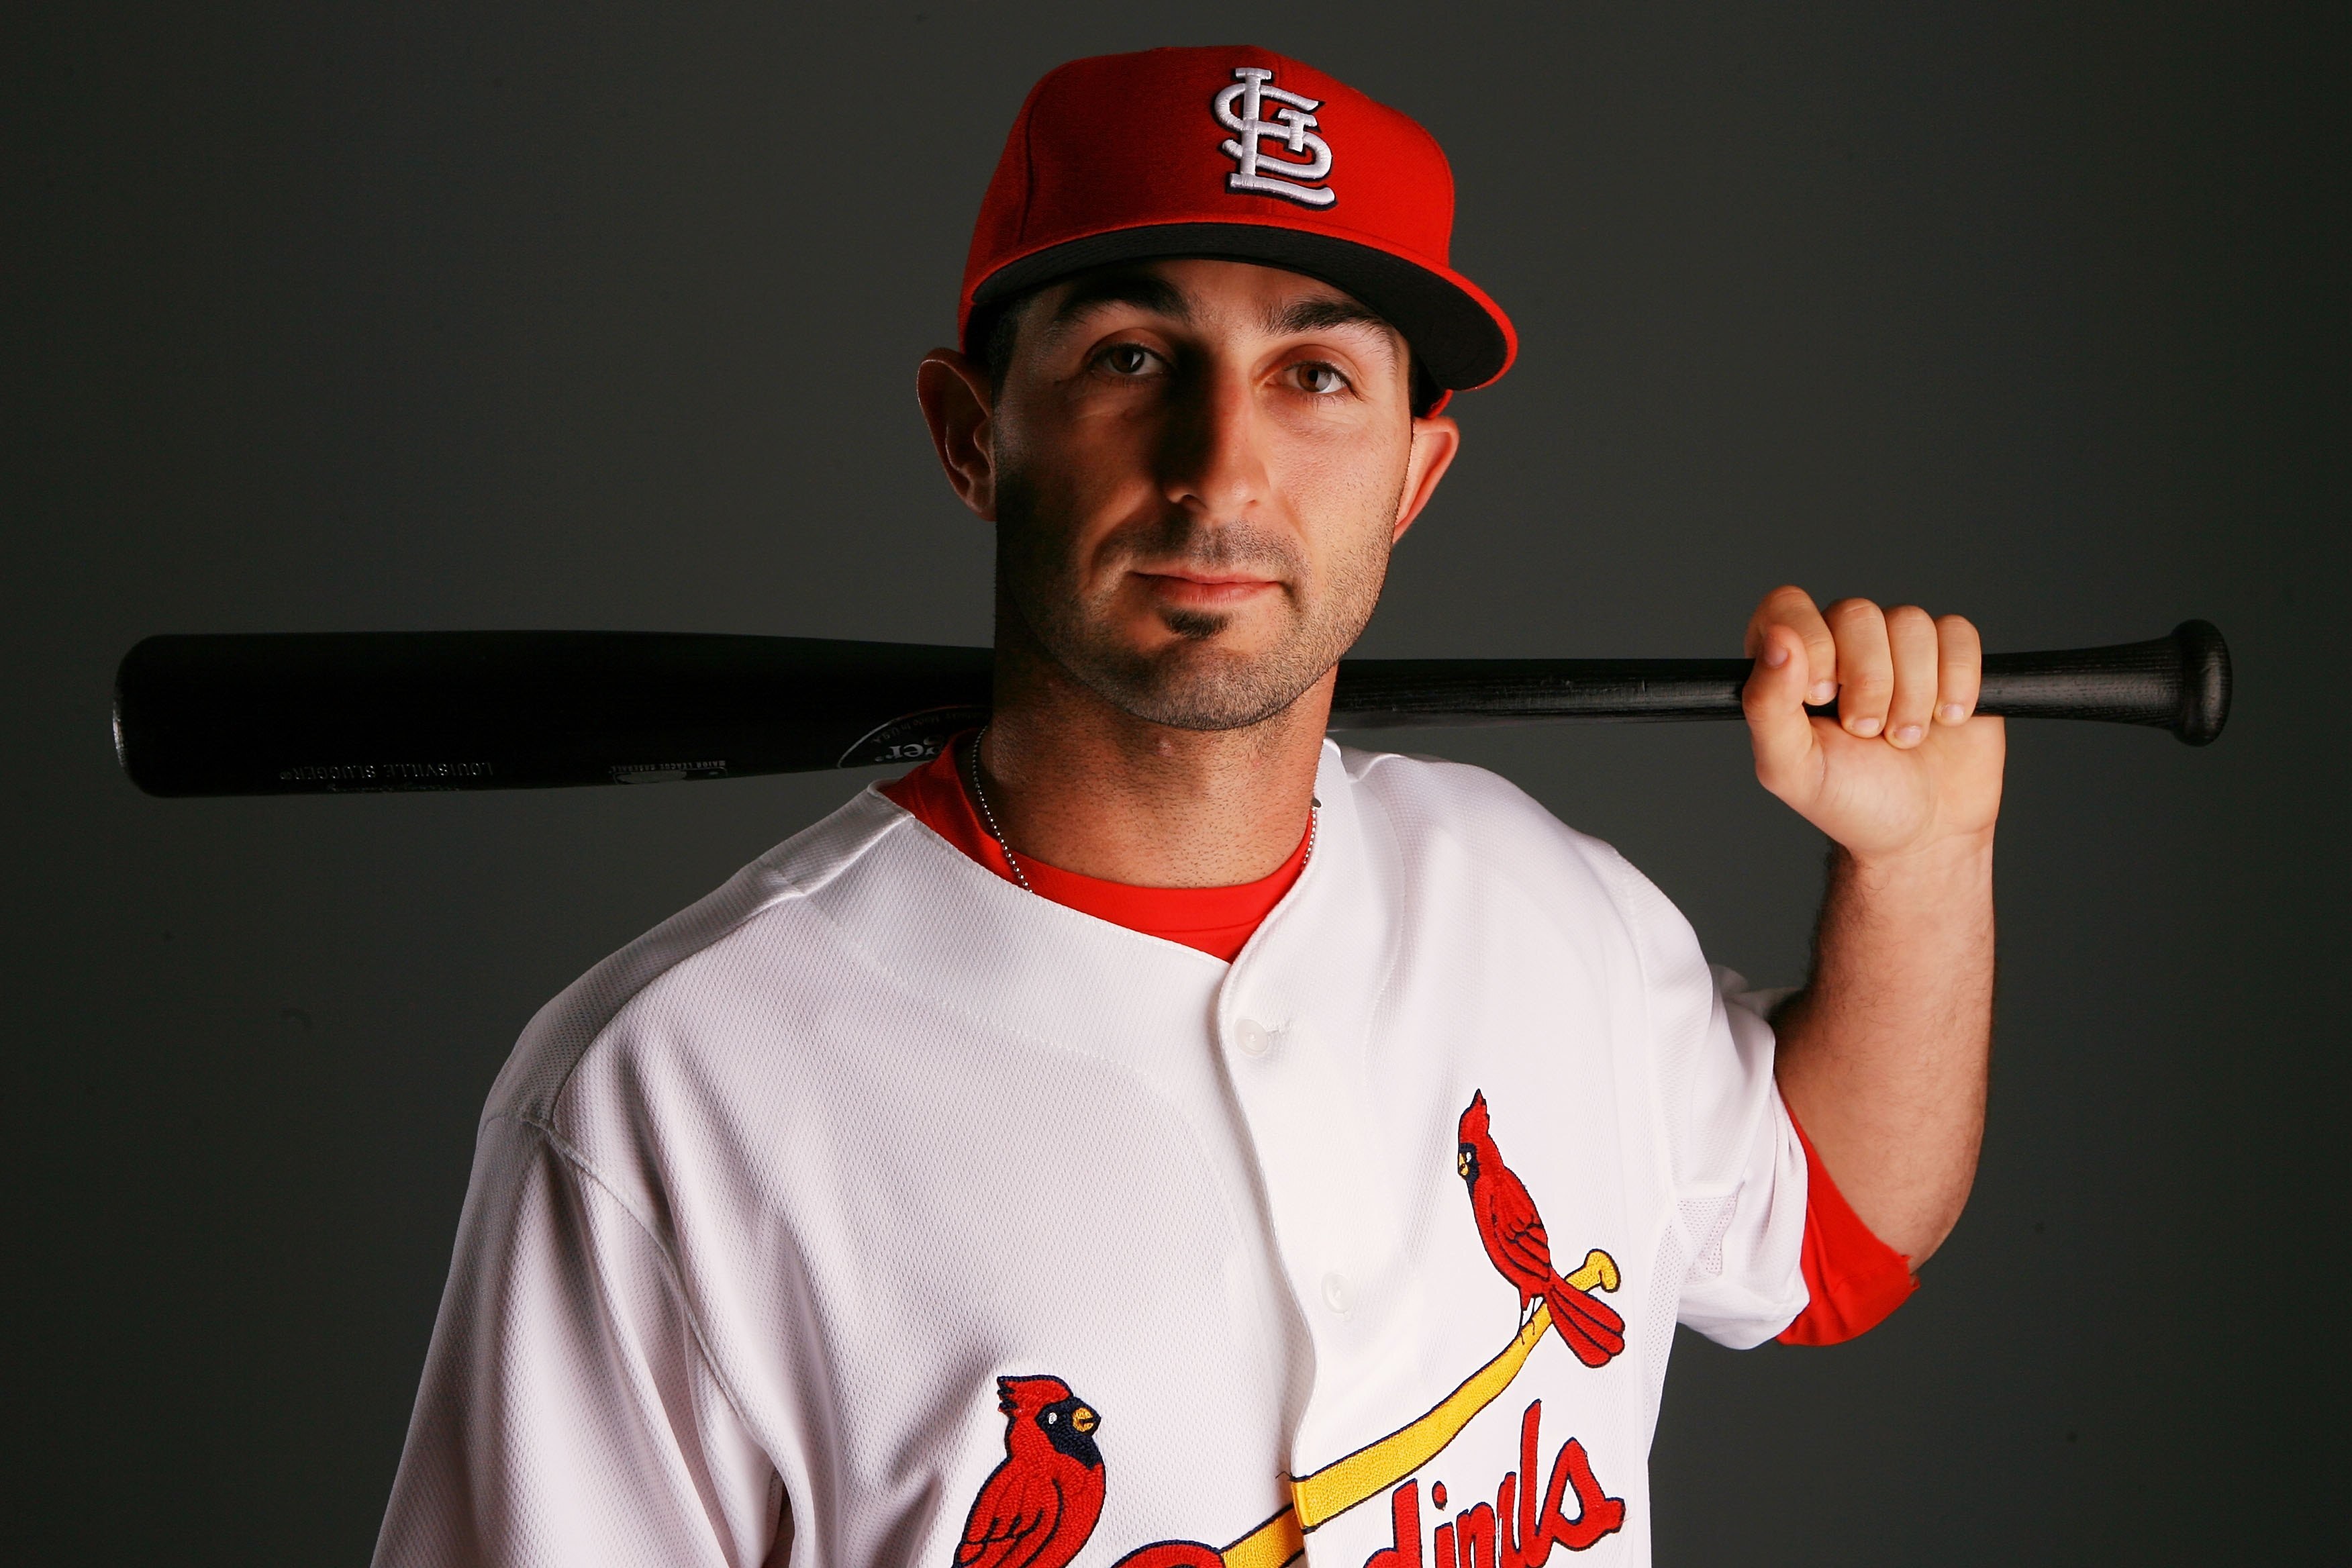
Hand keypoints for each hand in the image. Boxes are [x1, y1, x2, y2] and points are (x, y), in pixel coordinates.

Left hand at [1742, 586, 2004, 864]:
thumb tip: (1776, 640)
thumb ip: (1767, 705)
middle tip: (1867, 733)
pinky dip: (1957, 681)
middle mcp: (1842, 646)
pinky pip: (1957, 632)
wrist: (1924, 835)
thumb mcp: (1791, 768)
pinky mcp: (1951, 657)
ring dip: (1913, 692)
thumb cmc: (1850, 802)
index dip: (1811, 642)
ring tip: (1904, 738)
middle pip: (1857, 613)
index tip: (1822, 698)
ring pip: (1910, 622)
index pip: (1788, 605)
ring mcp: (1898, 649)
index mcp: (1791, 664)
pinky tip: (1946, 720)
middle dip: (1869, 683)